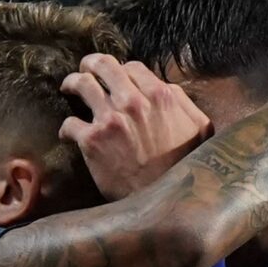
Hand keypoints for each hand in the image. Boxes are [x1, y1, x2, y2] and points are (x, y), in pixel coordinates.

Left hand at [61, 55, 213, 201]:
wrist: (166, 203)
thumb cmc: (185, 168)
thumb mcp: (201, 129)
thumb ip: (183, 103)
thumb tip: (166, 89)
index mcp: (160, 95)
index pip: (132, 67)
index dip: (122, 71)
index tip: (116, 79)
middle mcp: (133, 102)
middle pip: (102, 65)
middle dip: (91, 64)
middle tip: (85, 69)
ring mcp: (110, 120)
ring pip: (81, 84)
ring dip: (72, 83)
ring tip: (69, 88)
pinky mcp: (92, 141)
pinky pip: (70, 123)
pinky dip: (67, 128)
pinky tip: (68, 133)